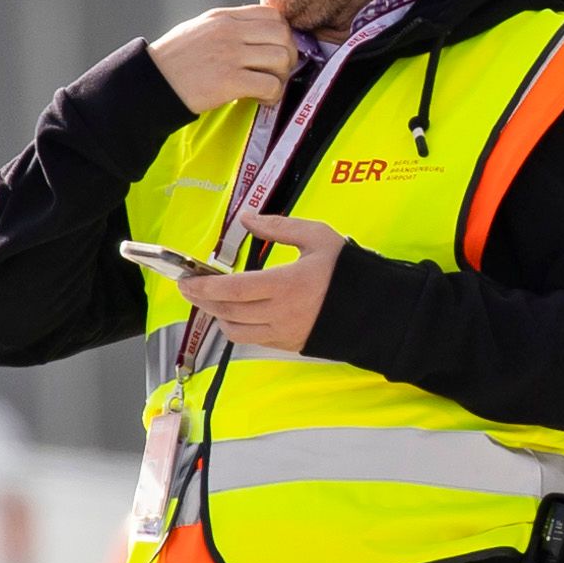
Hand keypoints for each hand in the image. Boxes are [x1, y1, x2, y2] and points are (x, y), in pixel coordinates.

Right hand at [151, 2, 298, 113]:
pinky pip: (271, 84)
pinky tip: (259, 99)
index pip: (271, 14)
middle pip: (283, 34)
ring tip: (266, 86)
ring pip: (282, 58)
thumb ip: (229, 27)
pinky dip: (272, 95)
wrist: (150, 83)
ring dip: (281, 76)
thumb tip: (258, 34)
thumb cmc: (174, 61)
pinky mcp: (230, 81)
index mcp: (223, 17)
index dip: (282, 34)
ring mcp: (230, 55)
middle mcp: (229, 31)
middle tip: (276, 71)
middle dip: (288, 55)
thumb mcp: (199, 30)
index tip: (275, 50)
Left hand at [178, 211, 343, 355]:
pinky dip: (237, 327)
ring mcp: (285, 332)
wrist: (377, 308)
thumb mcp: (317, 236)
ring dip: (218, 315)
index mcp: (287, 285)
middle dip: (202, 300)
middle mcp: (282, 313)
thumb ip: (278, 226)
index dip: (205, 286)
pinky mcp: (290, 344)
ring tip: (211, 300)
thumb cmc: (348, 270)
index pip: (233, 290)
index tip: (186, 279)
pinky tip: (236, 313)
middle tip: (188, 287)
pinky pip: (254, 339)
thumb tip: (247, 218)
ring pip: (236, 330)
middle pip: (228, 311)